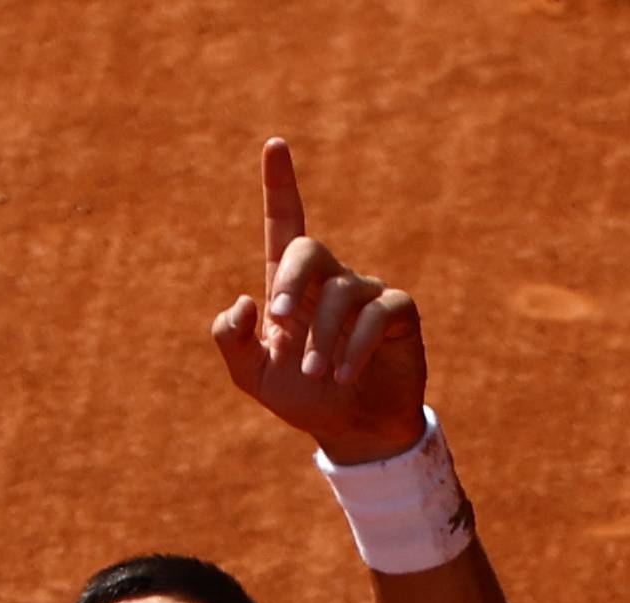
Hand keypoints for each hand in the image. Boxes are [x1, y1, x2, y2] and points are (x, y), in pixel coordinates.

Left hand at [211, 140, 426, 463]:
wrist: (353, 431)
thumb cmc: (304, 399)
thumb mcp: (254, 377)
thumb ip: (233, 342)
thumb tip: (244, 303)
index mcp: (291, 287)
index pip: (285, 225)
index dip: (280, 186)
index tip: (273, 145)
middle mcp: (329, 281)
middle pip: (309, 249)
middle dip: (290, 280)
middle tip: (277, 320)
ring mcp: (365, 293)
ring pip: (341, 292)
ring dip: (322, 337)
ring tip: (316, 374)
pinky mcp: (397, 313)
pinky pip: (376, 313)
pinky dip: (355, 346)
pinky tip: (343, 375)